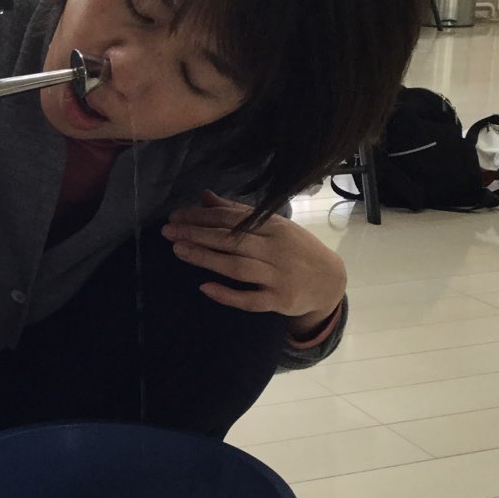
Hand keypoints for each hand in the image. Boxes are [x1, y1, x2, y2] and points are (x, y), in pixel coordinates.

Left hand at [161, 190, 346, 338]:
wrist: (330, 280)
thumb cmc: (294, 249)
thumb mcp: (273, 226)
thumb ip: (238, 212)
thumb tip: (205, 197)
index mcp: (273, 226)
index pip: (232, 219)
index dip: (201, 216)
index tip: (175, 216)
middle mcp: (276, 249)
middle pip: (231, 240)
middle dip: (197, 234)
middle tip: (168, 232)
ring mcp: (278, 275)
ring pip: (237, 266)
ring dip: (206, 258)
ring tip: (179, 251)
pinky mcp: (279, 300)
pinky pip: (250, 299)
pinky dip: (227, 294)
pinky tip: (205, 287)